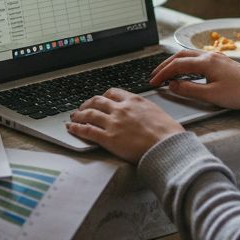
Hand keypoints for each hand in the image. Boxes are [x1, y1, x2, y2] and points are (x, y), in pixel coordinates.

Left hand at [67, 88, 184, 162]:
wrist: (167, 146)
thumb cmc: (168, 133)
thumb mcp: (157, 113)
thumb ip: (145, 110)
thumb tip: (144, 114)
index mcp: (134, 101)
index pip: (113, 93)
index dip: (103, 97)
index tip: (100, 100)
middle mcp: (121, 109)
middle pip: (97, 101)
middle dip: (87, 104)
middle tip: (83, 108)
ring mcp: (113, 123)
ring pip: (89, 114)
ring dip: (78, 115)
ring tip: (73, 117)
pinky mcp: (109, 138)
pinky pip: (88, 131)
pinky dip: (76, 128)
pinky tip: (71, 128)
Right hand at [148, 50, 239, 109]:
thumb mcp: (211, 95)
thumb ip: (189, 90)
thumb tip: (172, 85)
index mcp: (206, 62)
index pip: (177, 65)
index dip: (162, 73)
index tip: (153, 82)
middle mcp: (210, 56)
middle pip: (180, 56)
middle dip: (165, 66)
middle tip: (155, 76)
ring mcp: (216, 57)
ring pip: (189, 55)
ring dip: (175, 63)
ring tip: (166, 73)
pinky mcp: (222, 62)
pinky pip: (198, 58)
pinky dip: (186, 63)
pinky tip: (185, 71)